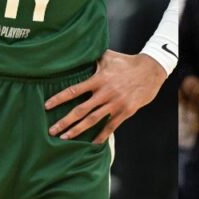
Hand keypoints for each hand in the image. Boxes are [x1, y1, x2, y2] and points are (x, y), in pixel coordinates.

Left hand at [45, 51, 166, 144]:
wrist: (151, 71)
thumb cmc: (127, 62)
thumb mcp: (108, 57)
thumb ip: (92, 59)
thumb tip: (76, 55)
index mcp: (99, 79)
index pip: (74, 90)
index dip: (59, 99)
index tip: (47, 106)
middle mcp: (106, 93)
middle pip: (81, 110)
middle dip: (65, 121)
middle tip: (52, 131)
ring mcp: (116, 104)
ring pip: (93, 120)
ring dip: (78, 130)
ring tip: (65, 138)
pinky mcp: (126, 111)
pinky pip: (111, 126)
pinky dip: (102, 135)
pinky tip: (92, 143)